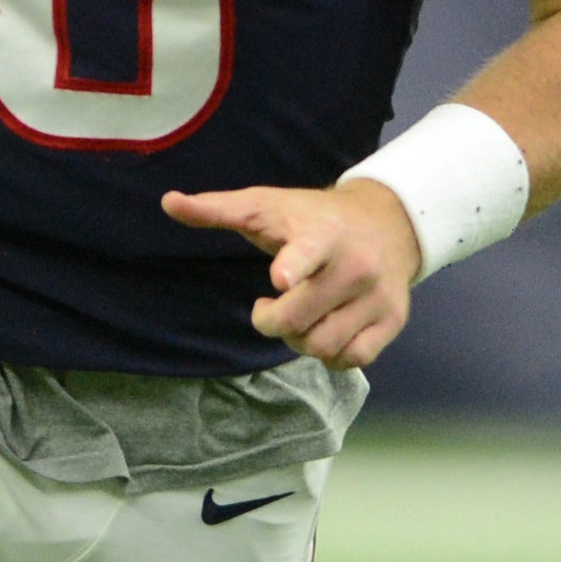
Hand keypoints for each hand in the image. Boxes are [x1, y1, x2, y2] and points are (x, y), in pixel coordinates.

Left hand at [162, 179, 422, 370]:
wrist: (387, 222)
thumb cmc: (311, 217)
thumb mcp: (266, 206)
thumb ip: (218, 209)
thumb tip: (167, 202)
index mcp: (321, 235)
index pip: (308, 252)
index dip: (294, 266)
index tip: (280, 279)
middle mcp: (355, 266)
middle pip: (298, 319)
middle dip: (271, 321)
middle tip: (269, 306)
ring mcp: (377, 296)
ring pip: (324, 345)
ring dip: (300, 340)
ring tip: (299, 317)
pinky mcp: (392, 320)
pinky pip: (353, 359)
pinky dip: (332, 355)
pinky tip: (325, 331)